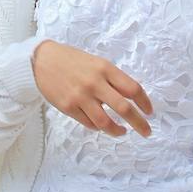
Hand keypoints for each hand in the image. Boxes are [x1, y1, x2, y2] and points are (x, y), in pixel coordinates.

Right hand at [32, 40, 152, 137]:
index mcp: (105, 68)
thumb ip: (112, 78)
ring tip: (123, 132)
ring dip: (118, 130)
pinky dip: (99, 127)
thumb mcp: (96, 62)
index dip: (144, 102)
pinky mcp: (69, 108)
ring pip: (106, 122)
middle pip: (124, 108)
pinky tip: (102, 126)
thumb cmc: (73, 60)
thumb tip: (130, 97)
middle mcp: (95, 83)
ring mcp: (81, 97)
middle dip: (139, 123)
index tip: (149, 111)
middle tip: (147, 132)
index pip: (132, 88)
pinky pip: (89, 124)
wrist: (43, 60)